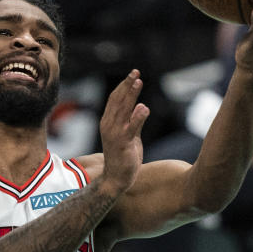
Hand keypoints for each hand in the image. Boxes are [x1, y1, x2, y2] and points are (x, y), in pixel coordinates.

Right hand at [98, 70, 148, 192]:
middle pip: (117, 100)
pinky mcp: (123, 143)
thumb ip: (134, 121)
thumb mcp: (130, 135)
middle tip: (135, 72)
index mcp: (108, 122)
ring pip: (123, 110)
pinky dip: (137, 117)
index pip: (115, 99)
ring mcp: (115, 134)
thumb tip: (141, 106)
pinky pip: (131, 128)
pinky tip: (144, 107)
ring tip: (138, 82)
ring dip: (130, 95)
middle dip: (127, 85)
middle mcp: (109, 125)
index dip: (124, 86)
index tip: (133, 74)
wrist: (116, 178)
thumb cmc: (123, 156)